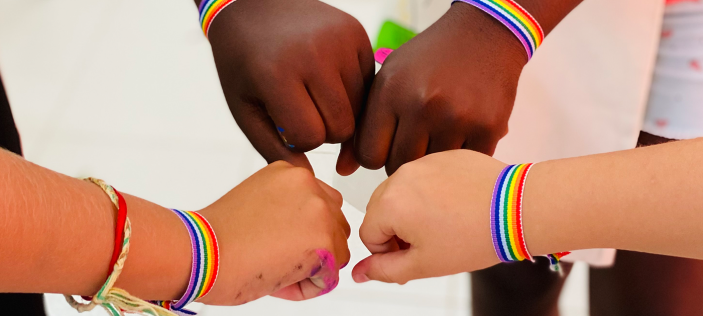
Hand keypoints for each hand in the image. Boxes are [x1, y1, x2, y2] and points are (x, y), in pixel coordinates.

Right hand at [198, 161, 350, 304]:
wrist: (201, 252)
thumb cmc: (217, 236)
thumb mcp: (258, 201)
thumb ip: (287, 207)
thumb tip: (309, 231)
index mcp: (291, 173)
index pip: (320, 204)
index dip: (301, 230)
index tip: (276, 240)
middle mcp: (309, 185)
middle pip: (335, 224)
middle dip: (314, 247)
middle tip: (278, 258)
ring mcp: (319, 211)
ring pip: (337, 250)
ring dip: (313, 266)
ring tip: (277, 268)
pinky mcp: (324, 241)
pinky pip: (331, 276)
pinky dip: (309, 287)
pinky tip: (279, 280)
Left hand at [207, 0, 374, 172]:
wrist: (255, 5)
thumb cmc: (245, 62)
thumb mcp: (245, 108)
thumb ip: (273, 148)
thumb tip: (307, 178)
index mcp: (278, 76)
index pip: (312, 138)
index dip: (299, 140)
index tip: (287, 125)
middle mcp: (313, 55)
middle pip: (342, 127)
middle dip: (324, 129)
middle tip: (305, 112)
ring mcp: (340, 41)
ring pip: (360, 109)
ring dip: (340, 111)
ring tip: (315, 95)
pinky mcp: (358, 34)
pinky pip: (369, 84)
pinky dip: (352, 91)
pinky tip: (329, 80)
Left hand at [350, 3, 526, 174]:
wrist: (483, 34)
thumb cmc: (429, 60)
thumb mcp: (389, 80)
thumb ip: (364, 124)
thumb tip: (343, 171)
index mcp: (391, 91)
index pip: (369, 155)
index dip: (378, 154)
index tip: (390, 143)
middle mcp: (421, 104)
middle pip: (399, 166)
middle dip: (404, 159)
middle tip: (418, 139)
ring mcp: (456, 117)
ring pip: (431, 170)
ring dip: (434, 160)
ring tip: (440, 134)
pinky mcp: (487, 127)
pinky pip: (463, 165)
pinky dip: (462, 157)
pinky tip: (463, 134)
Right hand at [352, 150, 505, 283]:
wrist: (517, 208)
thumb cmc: (475, 236)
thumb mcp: (424, 264)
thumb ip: (385, 270)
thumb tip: (360, 273)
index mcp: (389, 203)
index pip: (368, 235)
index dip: (388, 252)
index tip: (413, 255)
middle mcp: (401, 176)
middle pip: (381, 210)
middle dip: (398, 229)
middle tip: (429, 242)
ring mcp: (423, 162)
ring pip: (404, 193)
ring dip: (415, 210)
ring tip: (447, 223)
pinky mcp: (444, 156)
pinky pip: (427, 177)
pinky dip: (436, 193)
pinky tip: (458, 207)